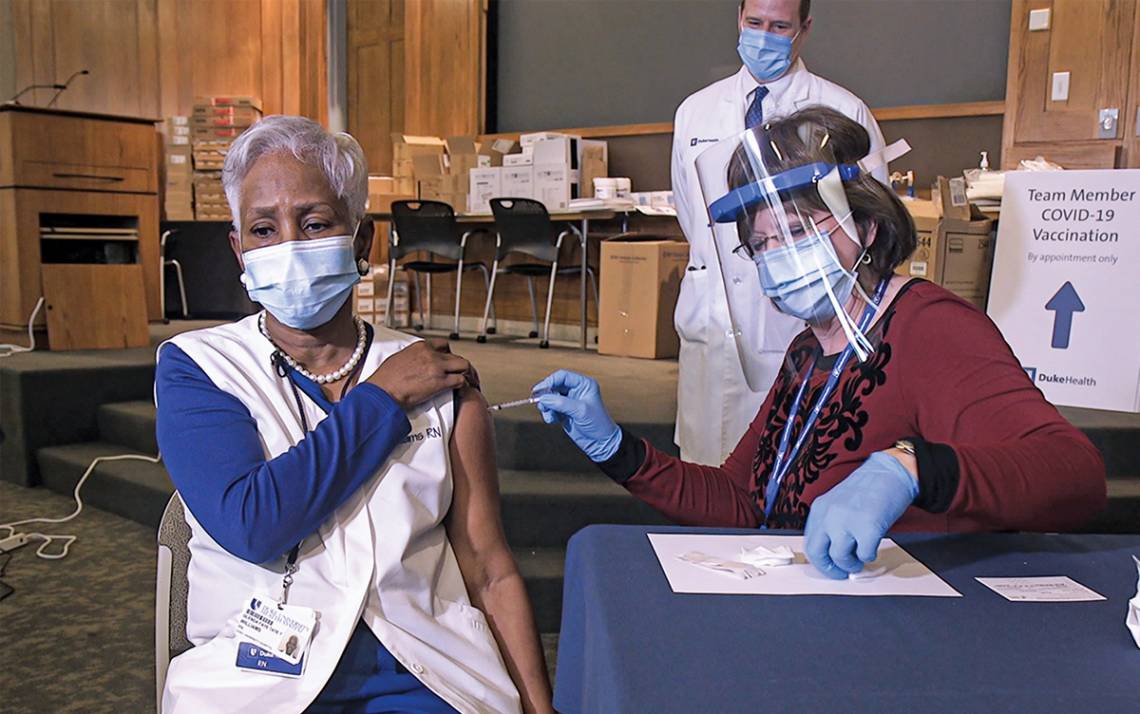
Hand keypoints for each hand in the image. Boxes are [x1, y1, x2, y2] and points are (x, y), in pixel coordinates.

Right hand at [365, 339, 474, 408]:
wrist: (382, 392)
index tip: (451, 361)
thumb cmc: (384, 380)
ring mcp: (437, 367)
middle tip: (465, 373)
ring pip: (463, 365)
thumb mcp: (398, 359)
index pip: (443, 345)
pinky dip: (465, 385)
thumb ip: (411, 358)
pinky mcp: (440, 382)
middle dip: (461, 366)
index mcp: (420, 347)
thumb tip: (415, 363)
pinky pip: (461, 380)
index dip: (450, 354)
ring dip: (468, 374)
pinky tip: (463, 390)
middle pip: (456, 356)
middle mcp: (431, 354)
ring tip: (470, 381)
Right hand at [533, 370, 621, 461]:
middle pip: (554, 386)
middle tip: (539, 403)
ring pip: (550, 397)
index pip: (563, 376)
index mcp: (584, 384)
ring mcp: (569, 401)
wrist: (600, 443)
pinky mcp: (564, 412)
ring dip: (546, 405)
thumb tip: (544, 397)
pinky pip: (551, 408)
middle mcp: (576, 390)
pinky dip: (548, 413)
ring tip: (547, 414)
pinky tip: (552, 420)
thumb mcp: (580, 411)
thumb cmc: (597, 424)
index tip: (540, 390)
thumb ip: (561, 403)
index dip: (550, 381)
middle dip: (546, 394)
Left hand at [803, 451, 918, 578]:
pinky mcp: (868, 527)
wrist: (889, 472)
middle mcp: (829, 515)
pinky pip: (864, 555)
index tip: (829, 566)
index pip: (809, 542)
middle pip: (817, 553)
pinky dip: (869, 556)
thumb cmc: (868, 488)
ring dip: (851, 564)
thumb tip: (831, 552)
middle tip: (841, 572)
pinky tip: (872, 548)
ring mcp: (847, 521)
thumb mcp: (838, 503)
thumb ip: (831, 524)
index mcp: (820, 509)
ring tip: (860, 560)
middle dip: (829, 568)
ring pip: (839, 557)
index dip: (819, 560)